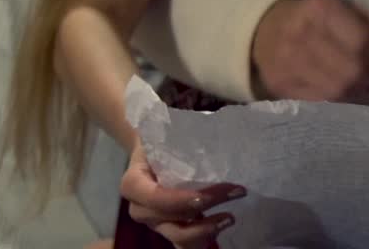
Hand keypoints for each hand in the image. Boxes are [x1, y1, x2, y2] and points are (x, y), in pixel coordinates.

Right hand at [120, 143, 244, 248]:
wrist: (150, 151)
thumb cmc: (158, 141)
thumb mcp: (160, 136)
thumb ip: (174, 138)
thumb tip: (214, 131)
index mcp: (132, 183)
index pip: (154, 197)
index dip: (180, 201)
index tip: (207, 197)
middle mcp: (140, 208)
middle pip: (171, 218)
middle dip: (204, 210)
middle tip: (235, 192)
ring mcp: (153, 222)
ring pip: (178, 236)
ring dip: (206, 229)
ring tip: (231, 216)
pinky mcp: (167, 228)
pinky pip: (183, 243)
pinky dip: (202, 239)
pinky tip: (221, 227)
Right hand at [252, 0, 368, 100]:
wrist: (265, 30)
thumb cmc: (313, 18)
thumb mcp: (342, 8)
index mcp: (320, 10)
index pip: (362, 40)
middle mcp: (301, 36)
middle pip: (352, 68)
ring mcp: (288, 64)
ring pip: (338, 89)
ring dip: (357, 87)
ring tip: (361, 78)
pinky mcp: (281, 86)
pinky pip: (320, 101)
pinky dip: (338, 98)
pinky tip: (342, 88)